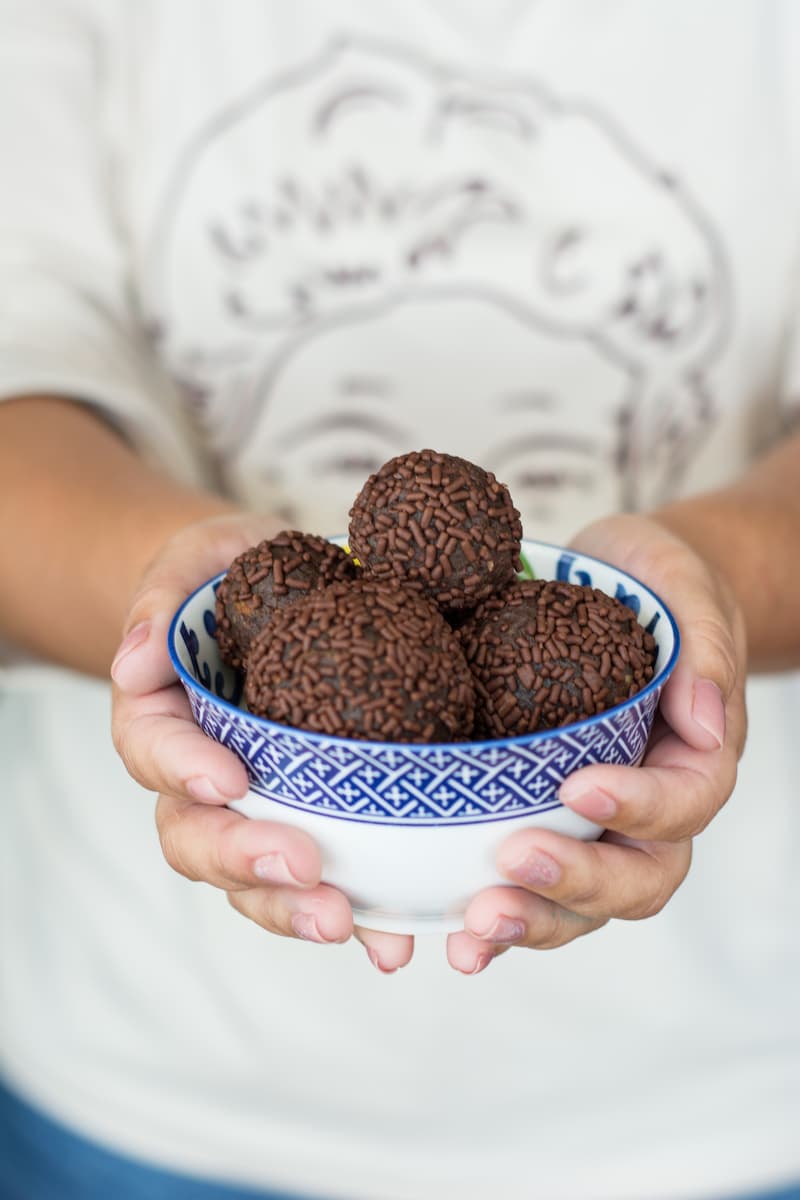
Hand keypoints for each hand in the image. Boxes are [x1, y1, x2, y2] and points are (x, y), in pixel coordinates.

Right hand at [110, 512, 413, 972]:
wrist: (284, 599)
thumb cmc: (232, 578)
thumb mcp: (198, 559)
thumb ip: (162, 595)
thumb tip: (135, 658)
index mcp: (165, 716)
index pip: (153, 749)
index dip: (183, 768)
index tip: (229, 778)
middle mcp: (201, 779)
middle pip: (197, 837)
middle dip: (245, 859)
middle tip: (303, 868)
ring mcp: (257, 812)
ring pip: (253, 881)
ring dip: (295, 910)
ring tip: (347, 923)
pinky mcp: (315, 826)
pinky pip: (324, 883)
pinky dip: (359, 918)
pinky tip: (395, 942)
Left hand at [447, 513, 746, 973]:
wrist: (618, 588)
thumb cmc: (654, 585)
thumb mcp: (683, 587)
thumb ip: (704, 650)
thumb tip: (705, 724)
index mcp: (693, 758)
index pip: (683, 802)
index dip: (638, 806)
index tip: (578, 786)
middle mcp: (649, 811)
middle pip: (636, 878)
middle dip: (577, 883)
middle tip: (513, 863)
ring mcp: (595, 829)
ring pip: (581, 904)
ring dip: (531, 919)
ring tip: (474, 924)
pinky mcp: (541, 826)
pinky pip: (527, 887)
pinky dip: (491, 918)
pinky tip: (448, 935)